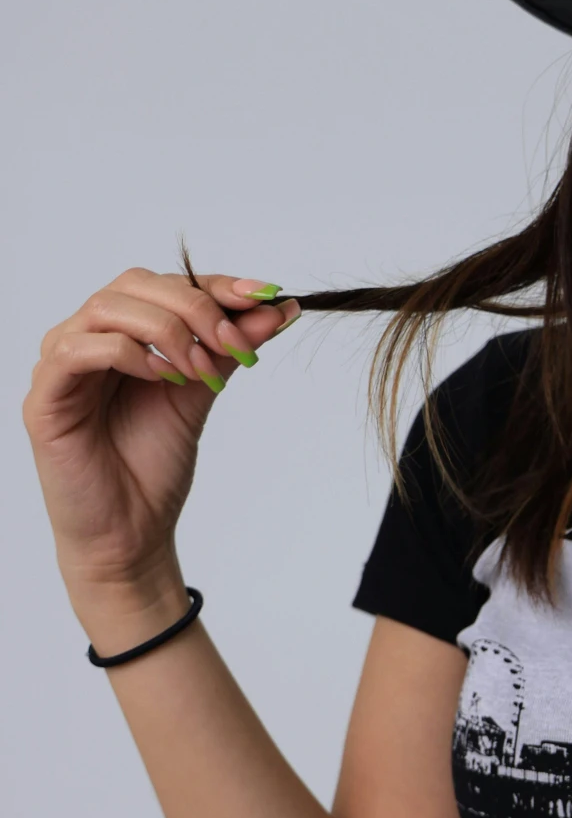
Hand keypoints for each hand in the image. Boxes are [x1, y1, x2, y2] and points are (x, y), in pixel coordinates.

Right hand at [23, 266, 298, 641]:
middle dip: (196, 307)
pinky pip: (77, 351)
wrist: (131, 533)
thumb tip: (280, 308)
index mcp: (123, 333)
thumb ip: (230, 350)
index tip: (265, 295)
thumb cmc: (153, 466)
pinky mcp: (44, 398)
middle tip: (234, 344)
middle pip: (136, 285)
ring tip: (200, 371)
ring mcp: (61, 365)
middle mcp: (87, 338)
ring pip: (107, 308)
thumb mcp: (202, 395)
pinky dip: (127, 355)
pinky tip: (162, 379)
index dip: (216, 284)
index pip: (165, 285)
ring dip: (166, 331)